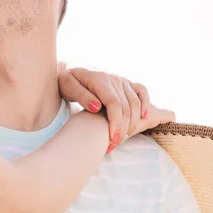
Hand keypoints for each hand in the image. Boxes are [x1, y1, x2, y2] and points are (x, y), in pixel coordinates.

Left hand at [57, 64, 174, 151]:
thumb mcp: (67, 86)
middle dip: (122, 128)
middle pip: (126, 107)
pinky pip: (142, 91)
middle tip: (113, 145)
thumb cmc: (66, 79)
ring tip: (121, 138)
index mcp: (99, 79)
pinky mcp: (125, 82)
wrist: (69, 68)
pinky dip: (146, 104)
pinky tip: (144, 118)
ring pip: (135, 102)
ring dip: (133, 122)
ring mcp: (121, 79)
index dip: (116, 123)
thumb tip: (97, 107)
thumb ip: (81, 96)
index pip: (114, 104)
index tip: (112, 139)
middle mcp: (113, 78)